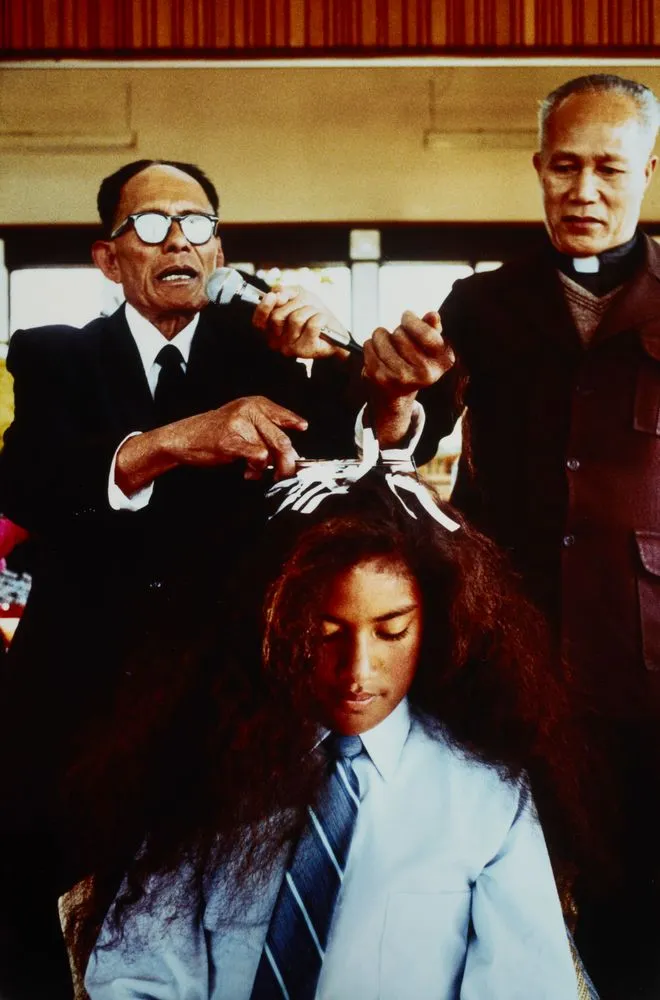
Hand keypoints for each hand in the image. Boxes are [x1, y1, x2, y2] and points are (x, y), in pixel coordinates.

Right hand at [173, 396, 306, 479]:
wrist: (185, 437)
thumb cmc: (217, 432)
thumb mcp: (243, 421)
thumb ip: (267, 431)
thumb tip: (293, 454)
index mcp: (255, 403)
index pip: (283, 416)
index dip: (295, 423)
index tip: (303, 429)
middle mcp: (250, 410)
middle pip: (282, 440)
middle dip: (288, 462)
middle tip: (285, 474)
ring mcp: (240, 424)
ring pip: (271, 451)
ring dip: (267, 468)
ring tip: (256, 471)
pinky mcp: (231, 441)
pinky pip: (258, 457)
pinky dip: (257, 469)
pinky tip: (248, 472)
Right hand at [252, 285, 348, 358]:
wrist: (335, 335)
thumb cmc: (314, 315)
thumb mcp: (298, 297)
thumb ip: (283, 293)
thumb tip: (276, 294)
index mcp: (270, 330)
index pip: (258, 321)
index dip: (263, 308)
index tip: (272, 296)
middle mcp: (277, 342)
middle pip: (277, 316)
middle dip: (295, 304)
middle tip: (305, 307)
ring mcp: (290, 348)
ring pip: (296, 318)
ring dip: (310, 310)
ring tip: (314, 315)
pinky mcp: (305, 350)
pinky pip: (312, 324)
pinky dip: (321, 317)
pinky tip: (322, 322)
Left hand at [363, 311, 454, 399]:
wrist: (396, 398)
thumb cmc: (413, 366)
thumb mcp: (429, 348)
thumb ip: (432, 329)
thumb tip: (433, 315)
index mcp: (443, 362)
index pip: (427, 333)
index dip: (412, 320)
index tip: (407, 316)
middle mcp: (425, 373)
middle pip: (400, 333)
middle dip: (397, 332)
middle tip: (399, 344)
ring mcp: (401, 377)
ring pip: (382, 336)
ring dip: (381, 337)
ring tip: (387, 350)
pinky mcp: (380, 377)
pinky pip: (369, 345)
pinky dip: (370, 346)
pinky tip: (378, 357)